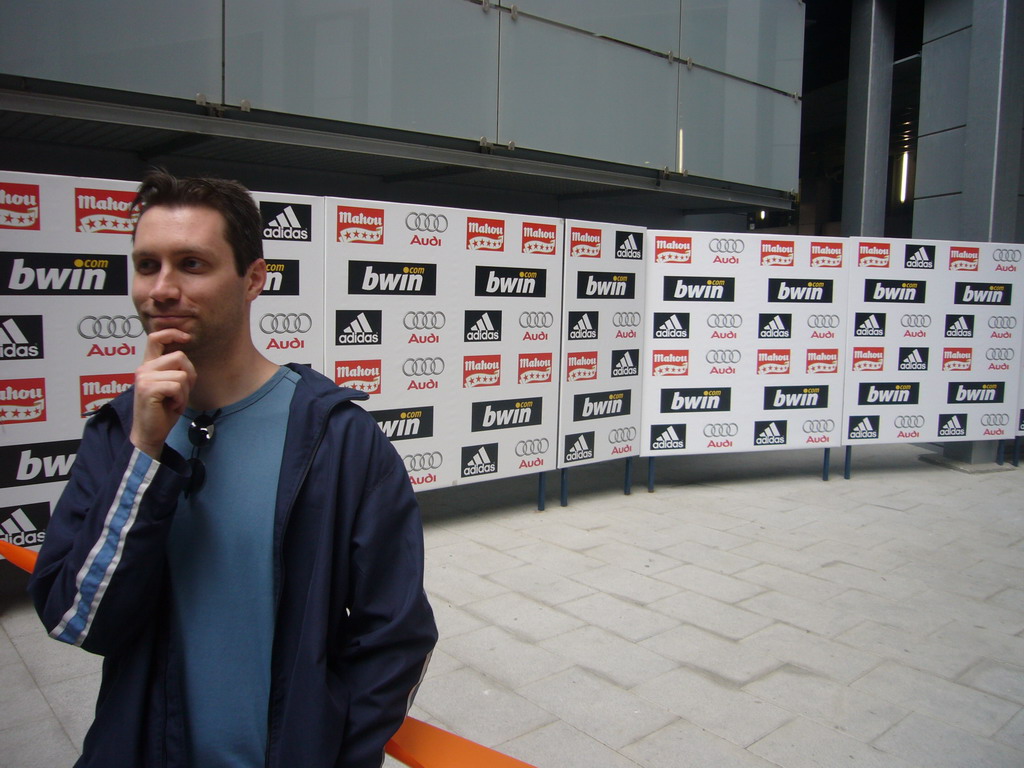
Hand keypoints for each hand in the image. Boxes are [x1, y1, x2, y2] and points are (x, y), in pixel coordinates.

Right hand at [129, 329, 196, 458]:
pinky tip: (171, 407)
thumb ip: (174, 371)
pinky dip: (180, 399)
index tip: (186, 337)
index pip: (155, 339)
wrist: (149, 434)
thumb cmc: (162, 411)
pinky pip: (177, 387)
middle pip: (180, 357)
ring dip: (184, 392)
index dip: (172, 334)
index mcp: (148, 366)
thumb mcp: (170, 387)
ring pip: (182, 374)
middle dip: (189, 375)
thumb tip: (185, 359)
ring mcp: (144, 378)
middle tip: (181, 393)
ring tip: (173, 402)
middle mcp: (143, 369)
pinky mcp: (148, 388)